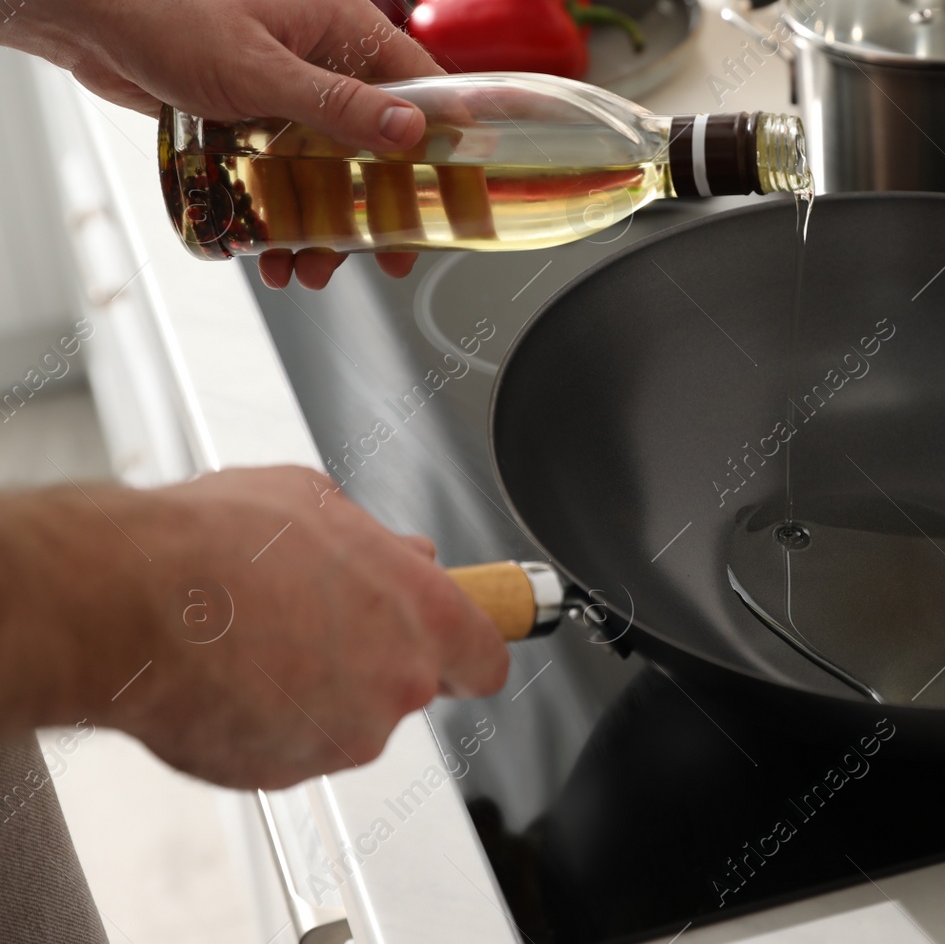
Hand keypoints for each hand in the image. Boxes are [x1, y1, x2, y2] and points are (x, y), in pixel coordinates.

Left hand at [0, 0, 436, 288]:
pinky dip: (283, 214)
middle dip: (373, 208)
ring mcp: (292, 90)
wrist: (91, 14)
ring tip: (309, 268)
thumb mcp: (262, 69)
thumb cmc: (171, 16)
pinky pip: (286, 174)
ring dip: (323, 224)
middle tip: (383, 258)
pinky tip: (270, 249)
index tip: (448, 199)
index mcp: (345, 30)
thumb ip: (337, 104)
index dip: (443, 145)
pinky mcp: (257, 117)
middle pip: (378, 144)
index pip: (422, 88)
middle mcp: (327, 59)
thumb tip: (409, 132)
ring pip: (330, 169)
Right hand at [0, 467, 509, 789]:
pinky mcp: (280, 772)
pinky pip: (286, 748)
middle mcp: (396, 684)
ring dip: (313, 691)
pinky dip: (264, 722)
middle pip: (408, 688)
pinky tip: (227, 675)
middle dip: (371, 660)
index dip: (466, 649)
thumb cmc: (218, 544)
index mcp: (423, 615)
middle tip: (312, 622)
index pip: (486, 659)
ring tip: (254, 641)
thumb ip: (378, 545)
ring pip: (345, 720)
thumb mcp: (320, 503)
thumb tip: (400, 556)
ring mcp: (340, 737)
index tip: (454, 644)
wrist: (128, 601)